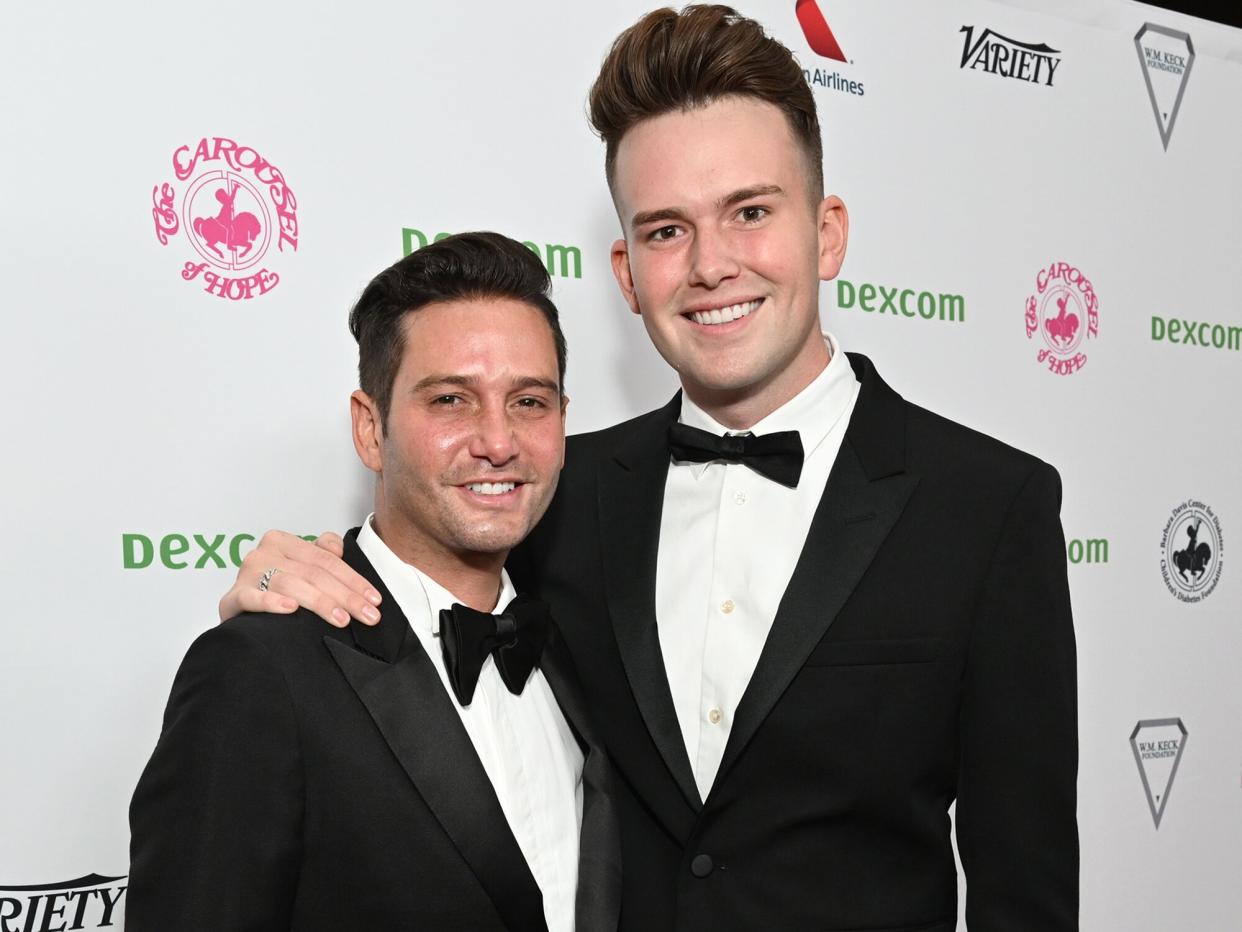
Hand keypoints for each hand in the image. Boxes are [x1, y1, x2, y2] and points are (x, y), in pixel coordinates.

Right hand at [217, 531, 381, 626]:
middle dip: (346, 596)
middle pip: (314, 573)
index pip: (327, 559)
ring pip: (291, 584)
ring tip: (341, 619)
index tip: (374, 599)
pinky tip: (291, 609)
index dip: (354, 580)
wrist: (239, 614)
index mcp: (283, 542)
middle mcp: (264, 553)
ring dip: (320, 602)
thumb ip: (321, 554)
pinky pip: (252, 598)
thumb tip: (338, 547)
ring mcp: (247, 575)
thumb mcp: (301, 568)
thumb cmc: (274, 590)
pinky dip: (272, 603)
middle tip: (368, 616)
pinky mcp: (233, 598)